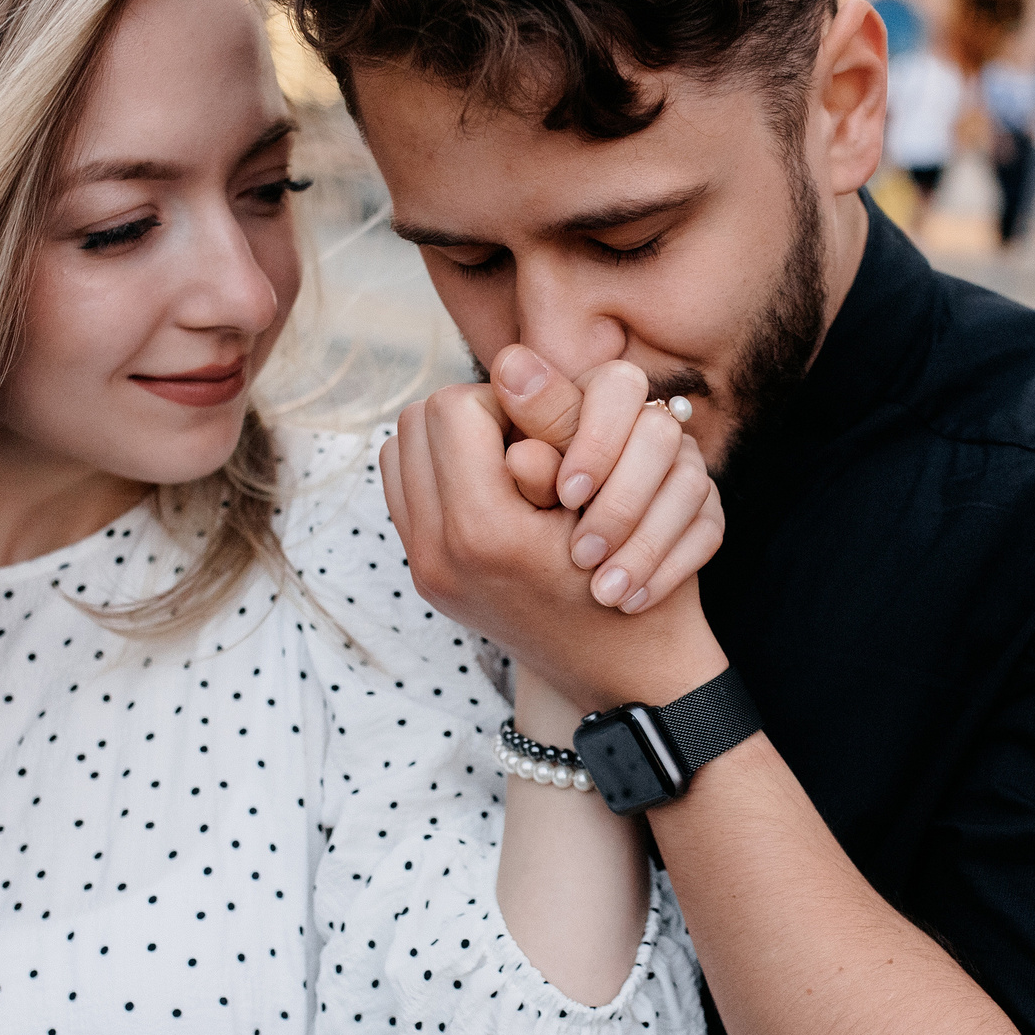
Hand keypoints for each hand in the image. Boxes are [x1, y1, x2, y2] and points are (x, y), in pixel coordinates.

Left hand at [380, 378, 727, 712]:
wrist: (622, 671)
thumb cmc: (634, 578)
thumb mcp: (604, 494)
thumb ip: (553, 427)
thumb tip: (508, 362)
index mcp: (483, 530)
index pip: (453, 408)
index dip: (501, 401)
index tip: (540, 425)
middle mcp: (439, 553)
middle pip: (414, 423)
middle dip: (466, 415)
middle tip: (519, 435)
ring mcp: (425, 570)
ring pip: (400, 452)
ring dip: (446, 441)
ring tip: (502, 458)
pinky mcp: (425, 578)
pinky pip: (403, 492)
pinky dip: (437, 475)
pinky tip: (487, 486)